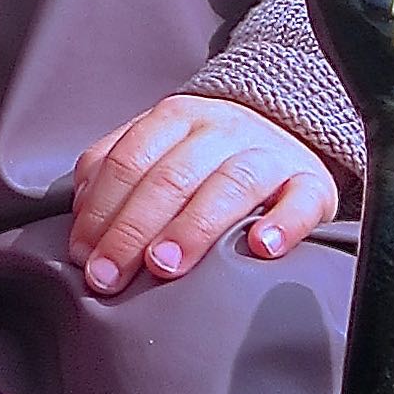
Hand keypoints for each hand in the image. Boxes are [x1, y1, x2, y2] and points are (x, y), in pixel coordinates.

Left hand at [70, 93, 339, 293]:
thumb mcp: (159, 145)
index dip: (101, 209)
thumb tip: (81, 209)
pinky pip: (301, 200)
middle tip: (110, 276)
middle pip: (171, 177)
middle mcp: (222, 129)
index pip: (130, 160)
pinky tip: (261, 249)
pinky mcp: (312, 182)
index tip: (84, 256)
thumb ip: (116, 168)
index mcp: (176, 117)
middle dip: (133, 230)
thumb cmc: (207, 154)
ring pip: (231, 184)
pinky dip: (283, 224)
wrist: (287, 129)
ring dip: (193, 227)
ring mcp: (270, 153)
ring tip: (165, 265)